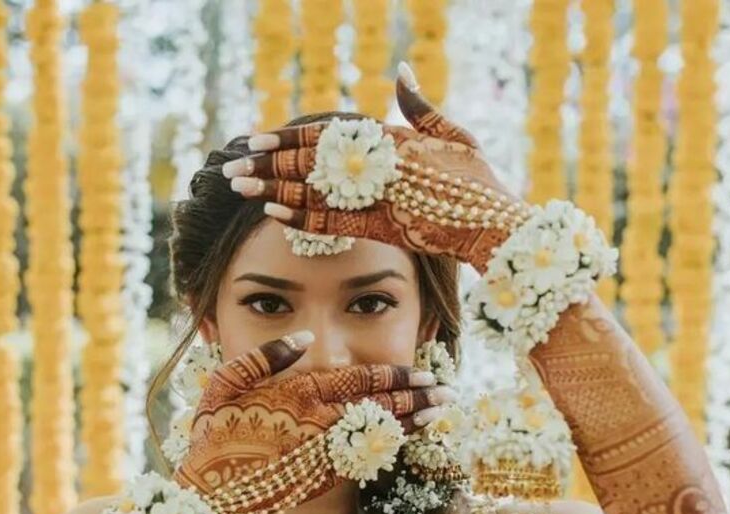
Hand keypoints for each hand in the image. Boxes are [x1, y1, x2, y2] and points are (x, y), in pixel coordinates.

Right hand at [174, 333, 455, 513]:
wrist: (207, 500)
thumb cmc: (210, 440)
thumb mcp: (223, 386)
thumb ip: (264, 358)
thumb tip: (305, 339)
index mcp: (297, 394)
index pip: (360, 379)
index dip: (396, 375)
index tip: (423, 372)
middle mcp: (318, 423)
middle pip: (380, 405)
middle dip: (417, 398)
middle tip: (448, 393)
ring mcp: (325, 455)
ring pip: (379, 433)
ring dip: (414, 423)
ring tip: (442, 414)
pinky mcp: (323, 481)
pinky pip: (366, 459)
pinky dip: (391, 448)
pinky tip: (410, 440)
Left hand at [222, 63, 527, 271]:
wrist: (497, 225)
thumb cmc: (479, 182)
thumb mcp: (455, 134)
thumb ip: (422, 106)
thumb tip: (400, 71)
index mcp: (393, 137)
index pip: (327, 133)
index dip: (287, 137)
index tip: (255, 138)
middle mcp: (380, 163)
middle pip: (310, 160)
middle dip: (267, 162)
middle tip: (232, 165)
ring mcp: (380, 195)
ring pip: (315, 189)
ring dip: (272, 188)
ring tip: (240, 187)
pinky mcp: (385, 226)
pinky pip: (334, 221)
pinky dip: (303, 217)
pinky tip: (274, 214)